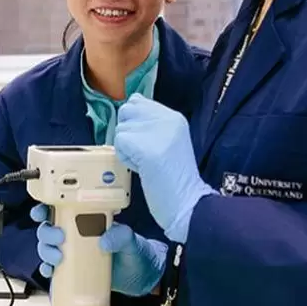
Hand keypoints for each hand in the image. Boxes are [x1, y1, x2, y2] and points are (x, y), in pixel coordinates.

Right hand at [30, 205, 167, 295]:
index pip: (60, 209)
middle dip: (46, 232)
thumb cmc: (135, 252)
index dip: (45, 209)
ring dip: (45, 251)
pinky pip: (52, 269)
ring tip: (58, 258)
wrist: (141, 276)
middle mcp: (75, 235)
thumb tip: (104, 241)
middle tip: (59, 238)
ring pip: (46, 248)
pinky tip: (50, 271)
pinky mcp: (72, 271)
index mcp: (87, 220)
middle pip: (48, 229)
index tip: (40, 212)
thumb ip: (121, 236)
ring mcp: (72, 253)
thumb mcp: (131, 240)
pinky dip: (47, 269)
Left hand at [113, 94, 214, 243]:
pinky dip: (124, 157)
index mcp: (174, 117)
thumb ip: (151, 126)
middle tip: (143, 153)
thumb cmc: (174, 180)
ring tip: (144, 163)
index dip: (133, 122)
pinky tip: (140, 168)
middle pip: (126, 110)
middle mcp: (167, 119)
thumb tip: (128, 110)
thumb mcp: (169, 142)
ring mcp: (158, 132)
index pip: (138, 101)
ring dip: (126, 148)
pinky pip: (119, 142)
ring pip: (121, 128)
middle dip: (127, 133)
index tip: (145, 142)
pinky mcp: (147, 147)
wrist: (187, 204)